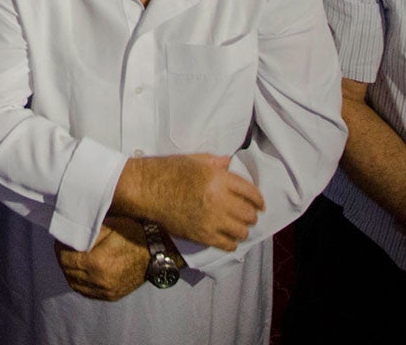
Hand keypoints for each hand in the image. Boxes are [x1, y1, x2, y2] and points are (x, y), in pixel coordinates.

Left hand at [55, 219, 151, 301]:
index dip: (60, 247)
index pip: (65, 258)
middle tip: (65, 246)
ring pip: (75, 284)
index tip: (62, 239)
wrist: (157, 253)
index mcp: (97, 263)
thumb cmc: (134, 235)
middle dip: (63, 258)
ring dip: (69, 271)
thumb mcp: (110, 224)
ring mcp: (106, 291)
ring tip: (72, 257)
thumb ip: (87, 229)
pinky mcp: (111, 296)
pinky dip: (80, 282)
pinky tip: (81, 271)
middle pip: (68, 272)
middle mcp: (100, 281)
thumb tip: (70, 229)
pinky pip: (87, 292)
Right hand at [128, 152, 262, 251]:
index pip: (251, 192)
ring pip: (241, 232)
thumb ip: (216, 163)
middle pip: (249, 214)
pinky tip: (228, 238)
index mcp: (218, 179)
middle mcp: (218, 200)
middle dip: (251, 215)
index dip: (259, 200)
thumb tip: (230, 164)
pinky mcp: (201, 236)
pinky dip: (231, 243)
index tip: (260, 204)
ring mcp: (211, 220)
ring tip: (238, 226)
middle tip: (248, 215)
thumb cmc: (167, 170)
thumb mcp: (194, 159)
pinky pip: (227, 245)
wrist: (145, 190)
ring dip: (242, 229)